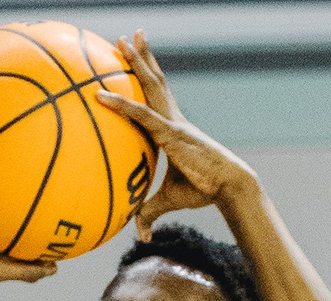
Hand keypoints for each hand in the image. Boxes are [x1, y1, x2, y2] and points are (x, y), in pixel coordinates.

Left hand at [96, 30, 259, 238]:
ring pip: (150, 85)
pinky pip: (141, 114)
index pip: (157, 97)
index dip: (147, 77)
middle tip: (129, 36)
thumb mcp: (167, 201)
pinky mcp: (171, 132)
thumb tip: (138, 234)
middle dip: (142, 57)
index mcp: (172, 128)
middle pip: (155, 80)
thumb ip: (148, 212)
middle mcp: (173, 118)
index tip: (135, 60)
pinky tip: (100, 94)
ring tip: (125, 39)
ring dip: (137, 62)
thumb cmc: (203, 191)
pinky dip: (120, 104)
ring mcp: (172, 122)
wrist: (229, 188)